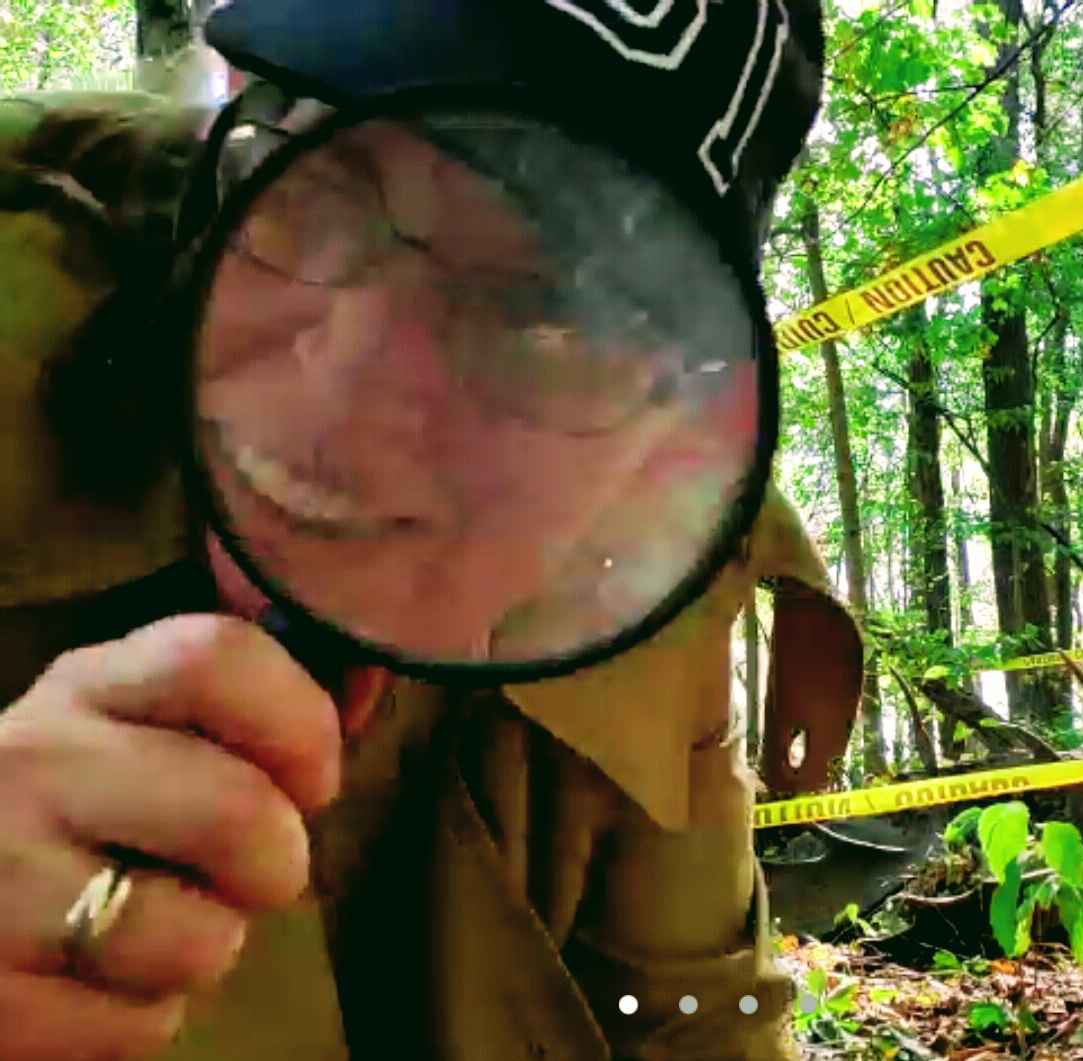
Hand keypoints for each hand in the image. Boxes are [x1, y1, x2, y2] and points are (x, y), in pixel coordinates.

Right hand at [0, 614, 341, 1060]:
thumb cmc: (75, 806)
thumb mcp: (136, 727)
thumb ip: (236, 711)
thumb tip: (363, 692)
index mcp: (89, 684)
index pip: (217, 657)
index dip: (301, 724)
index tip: (313, 780)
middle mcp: (33, 763)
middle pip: (240, 812)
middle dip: (277, 861)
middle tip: (247, 871)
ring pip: (202, 940)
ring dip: (208, 945)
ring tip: (155, 920)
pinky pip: (144, 1026)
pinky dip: (145, 1015)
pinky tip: (97, 978)